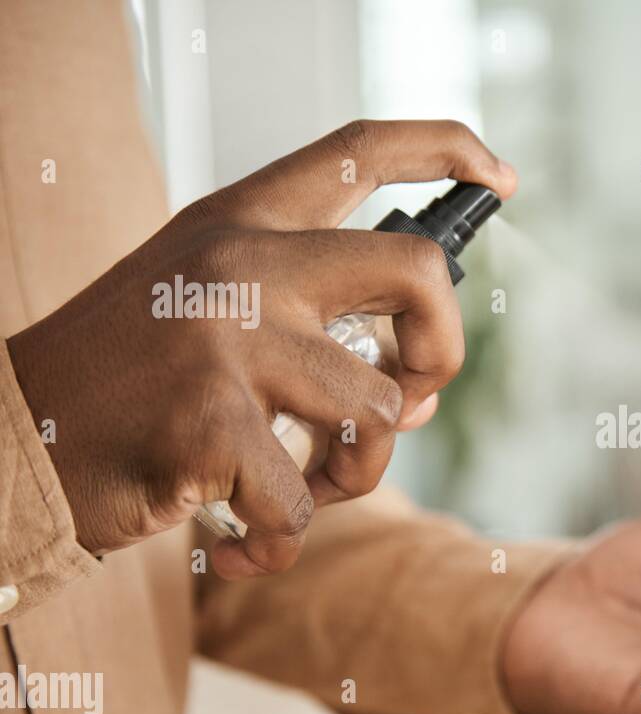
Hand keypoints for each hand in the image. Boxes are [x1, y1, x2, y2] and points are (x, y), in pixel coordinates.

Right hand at [7, 120, 514, 577]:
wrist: (10, 441)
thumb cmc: (125, 385)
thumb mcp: (208, 311)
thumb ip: (311, 327)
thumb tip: (411, 393)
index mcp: (239, 223)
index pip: (359, 151)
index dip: (446, 149)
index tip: (498, 176)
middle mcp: (240, 264)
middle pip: (417, 275)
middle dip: (444, 351)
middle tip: (414, 396)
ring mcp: (227, 338)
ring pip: (376, 411)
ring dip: (357, 474)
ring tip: (306, 490)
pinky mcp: (212, 421)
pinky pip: (305, 501)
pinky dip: (284, 540)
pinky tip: (246, 544)